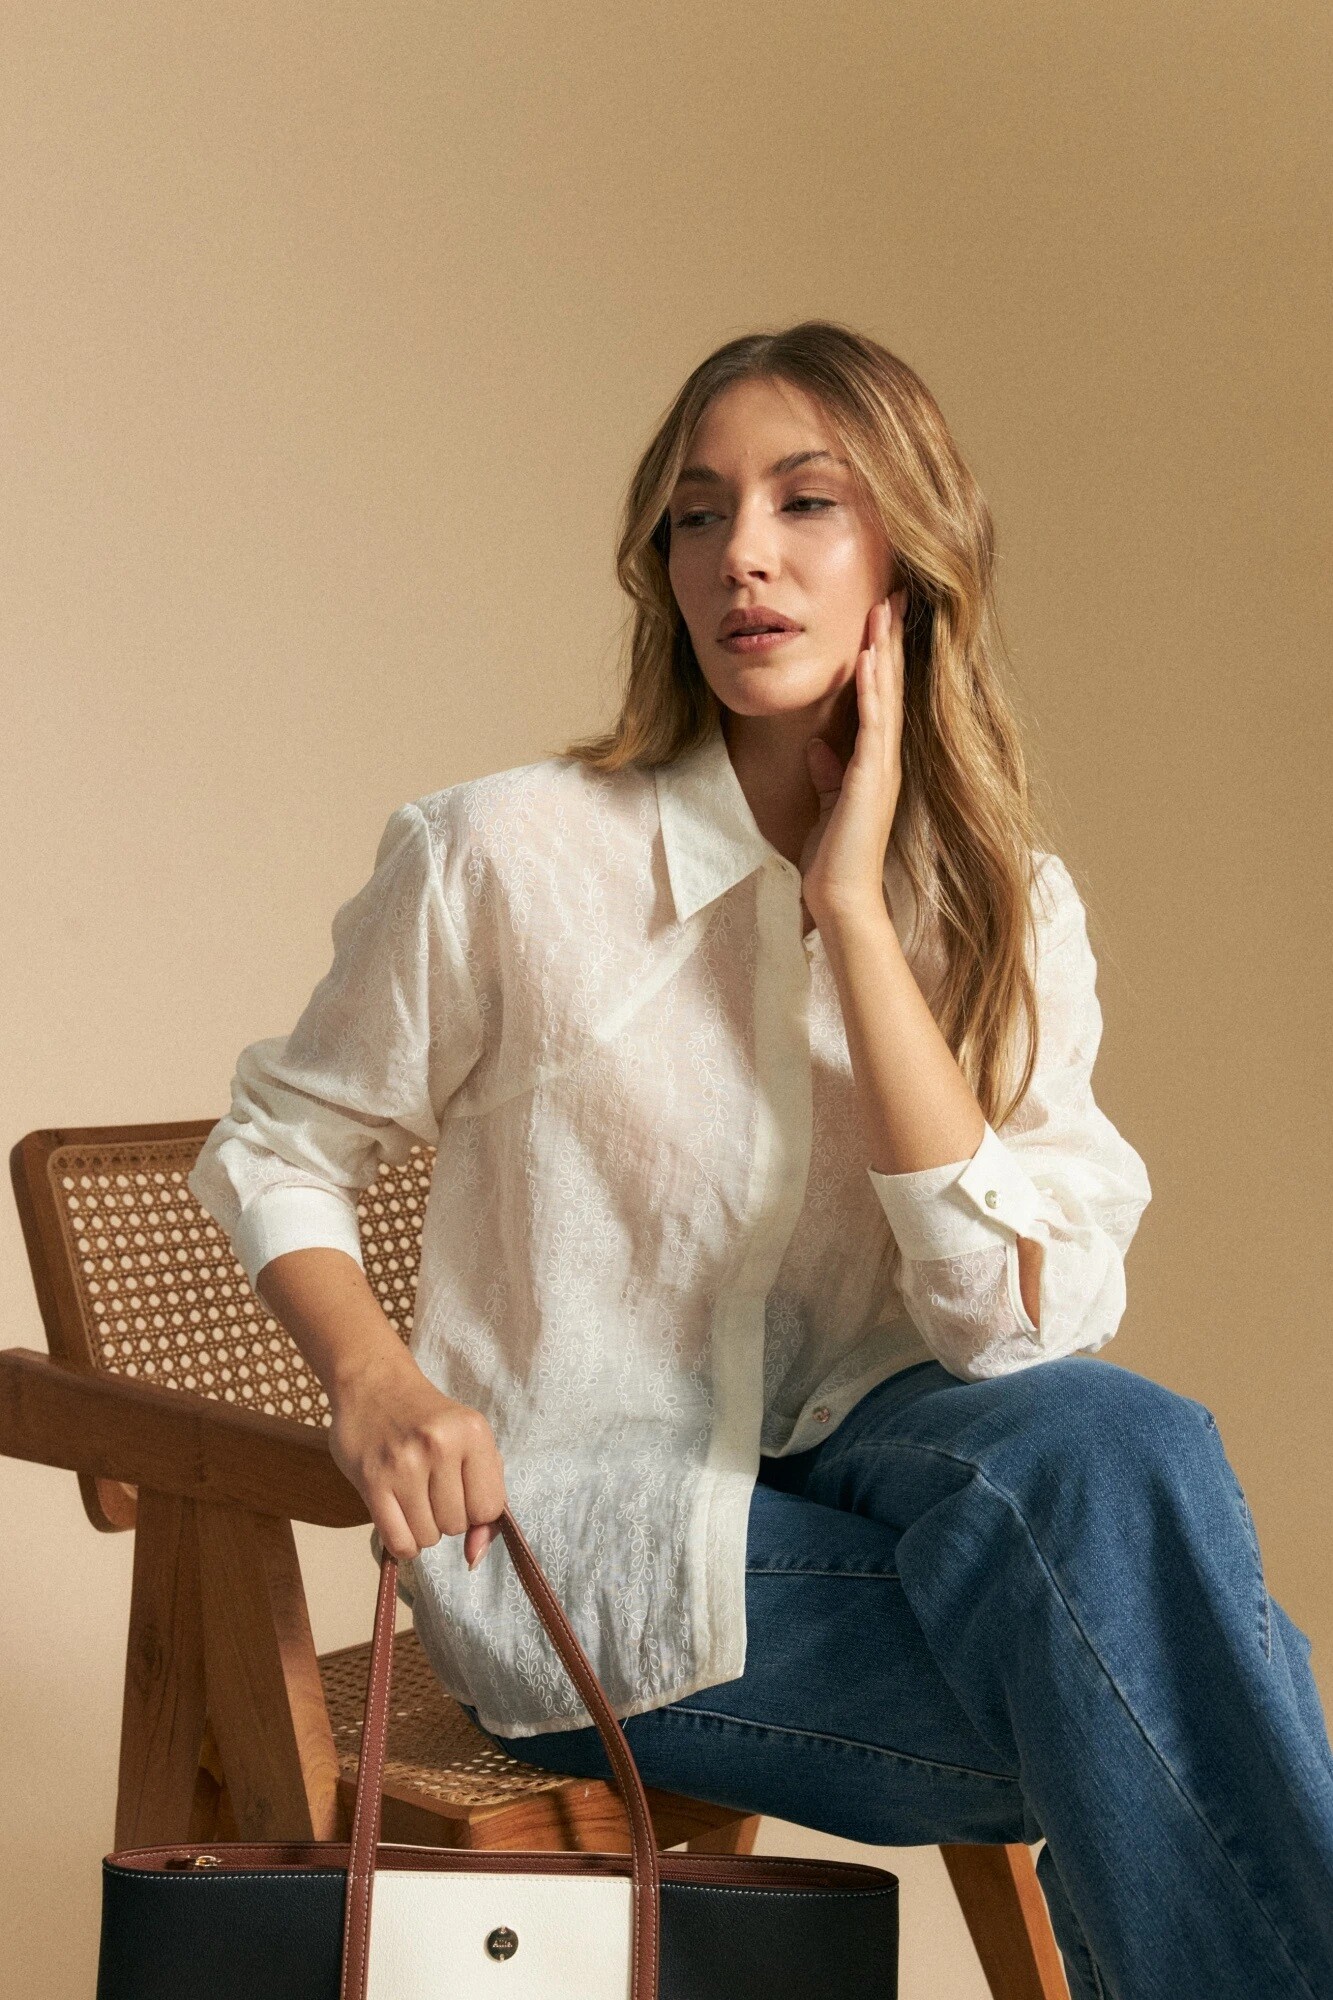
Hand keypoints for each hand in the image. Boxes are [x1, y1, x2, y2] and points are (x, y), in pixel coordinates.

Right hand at [328, 1344, 507, 1568]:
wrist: (374, 1383)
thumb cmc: (428, 1418)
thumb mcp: (469, 1442)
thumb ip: (485, 1496)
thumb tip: (476, 1556)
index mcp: (473, 1433)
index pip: (489, 1509)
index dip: (476, 1512)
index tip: (461, 1494)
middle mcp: (441, 1445)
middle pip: (457, 1525)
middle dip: (446, 1517)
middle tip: (430, 1488)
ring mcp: (405, 1464)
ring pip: (428, 1537)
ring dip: (422, 1528)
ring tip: (412, 1497)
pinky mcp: (373, 1481)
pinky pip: (398, 1541)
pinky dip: (403, 1543)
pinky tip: (398, 1518)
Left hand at [799, 589, 906, 925]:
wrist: (840, 897)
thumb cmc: (833, 859)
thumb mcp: (825, 805)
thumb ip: (827, 774)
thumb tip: (818, 746)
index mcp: (874, 763)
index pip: (879, 699)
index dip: (881, 658)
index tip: (879, 619)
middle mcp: (884, 759)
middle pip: (889, 687)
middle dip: (889, 640)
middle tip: (893, 595)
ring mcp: (881, 766)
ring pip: (885, 696)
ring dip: (884, 651)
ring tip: (883, 610)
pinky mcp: (870, 778)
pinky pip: (873, 724)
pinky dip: (872, 690)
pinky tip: (869, 659)